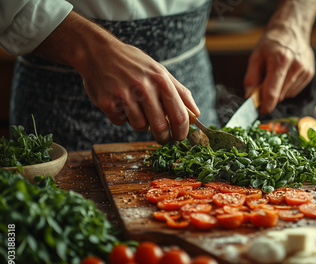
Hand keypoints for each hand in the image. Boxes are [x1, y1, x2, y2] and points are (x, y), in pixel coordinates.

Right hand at [79, 40, 199, 143]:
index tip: (180, 137)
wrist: (98, 51)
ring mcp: (124, 95)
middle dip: (164, 138)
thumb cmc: (134, 64)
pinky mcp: (107, 103)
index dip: (182, 131)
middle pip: (160, 127)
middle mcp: (144, 88)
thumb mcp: (160, 71)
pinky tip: (119, 102)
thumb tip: (197, 114)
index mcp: (161, 80)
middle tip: (163, 138)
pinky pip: (121, 122)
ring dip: (141, 123)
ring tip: (135, 107)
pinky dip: (122, 117)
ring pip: (140, 126)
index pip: (179, 116)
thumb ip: (180, 92)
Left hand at [244, 25, 314, 113]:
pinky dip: (287, 87)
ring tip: (277, 74)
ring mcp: (305, 70)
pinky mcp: (309, 74)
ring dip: (279, 91)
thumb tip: (249, 96)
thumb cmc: (272, 43)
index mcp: (281, 61)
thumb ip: (251, 78)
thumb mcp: (256, 56)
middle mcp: (296, 66)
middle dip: (270, 94)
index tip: (260, 110)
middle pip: (280, 95)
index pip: (272, 92)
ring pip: (287, 95)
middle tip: (265, 82)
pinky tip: (286, 75)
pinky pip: (294, 91)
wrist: (291, 30)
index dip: (265, 105)